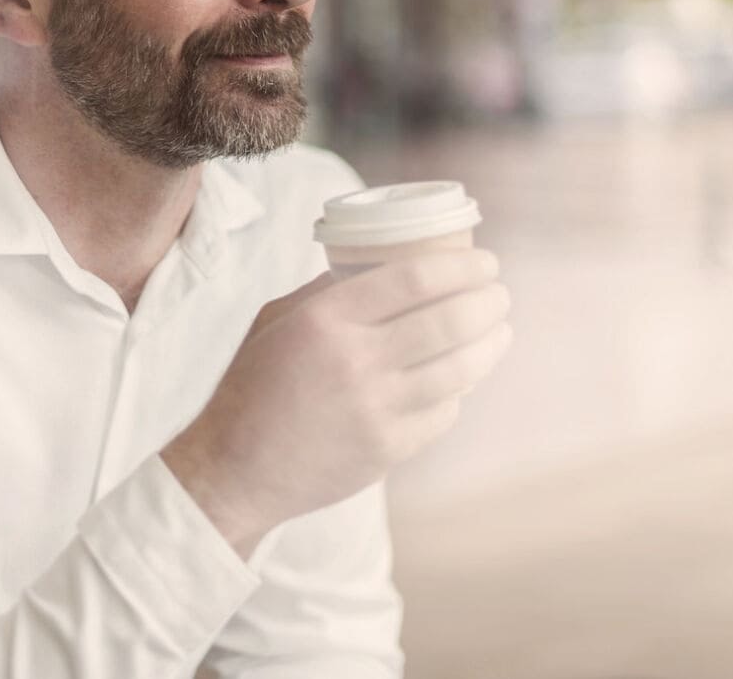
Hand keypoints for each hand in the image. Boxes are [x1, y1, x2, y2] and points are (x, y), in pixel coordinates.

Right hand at [162, 248, 511, 556]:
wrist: (232, 469)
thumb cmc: (251, 388)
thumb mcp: (276, 321)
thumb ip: (327, 292)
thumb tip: (378, 268)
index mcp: (326, 320)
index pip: (414, 279)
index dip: (462, 267)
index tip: (484, 262)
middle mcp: (356, 362)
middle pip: (449, 320)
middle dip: (489, 301)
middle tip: (499, 293)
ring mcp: (376, 409)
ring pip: (460, 370)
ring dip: (491, 344)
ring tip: (500, 330)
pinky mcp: (387, 449)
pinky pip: (443, 412)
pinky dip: (460, 391)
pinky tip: (464, 377)